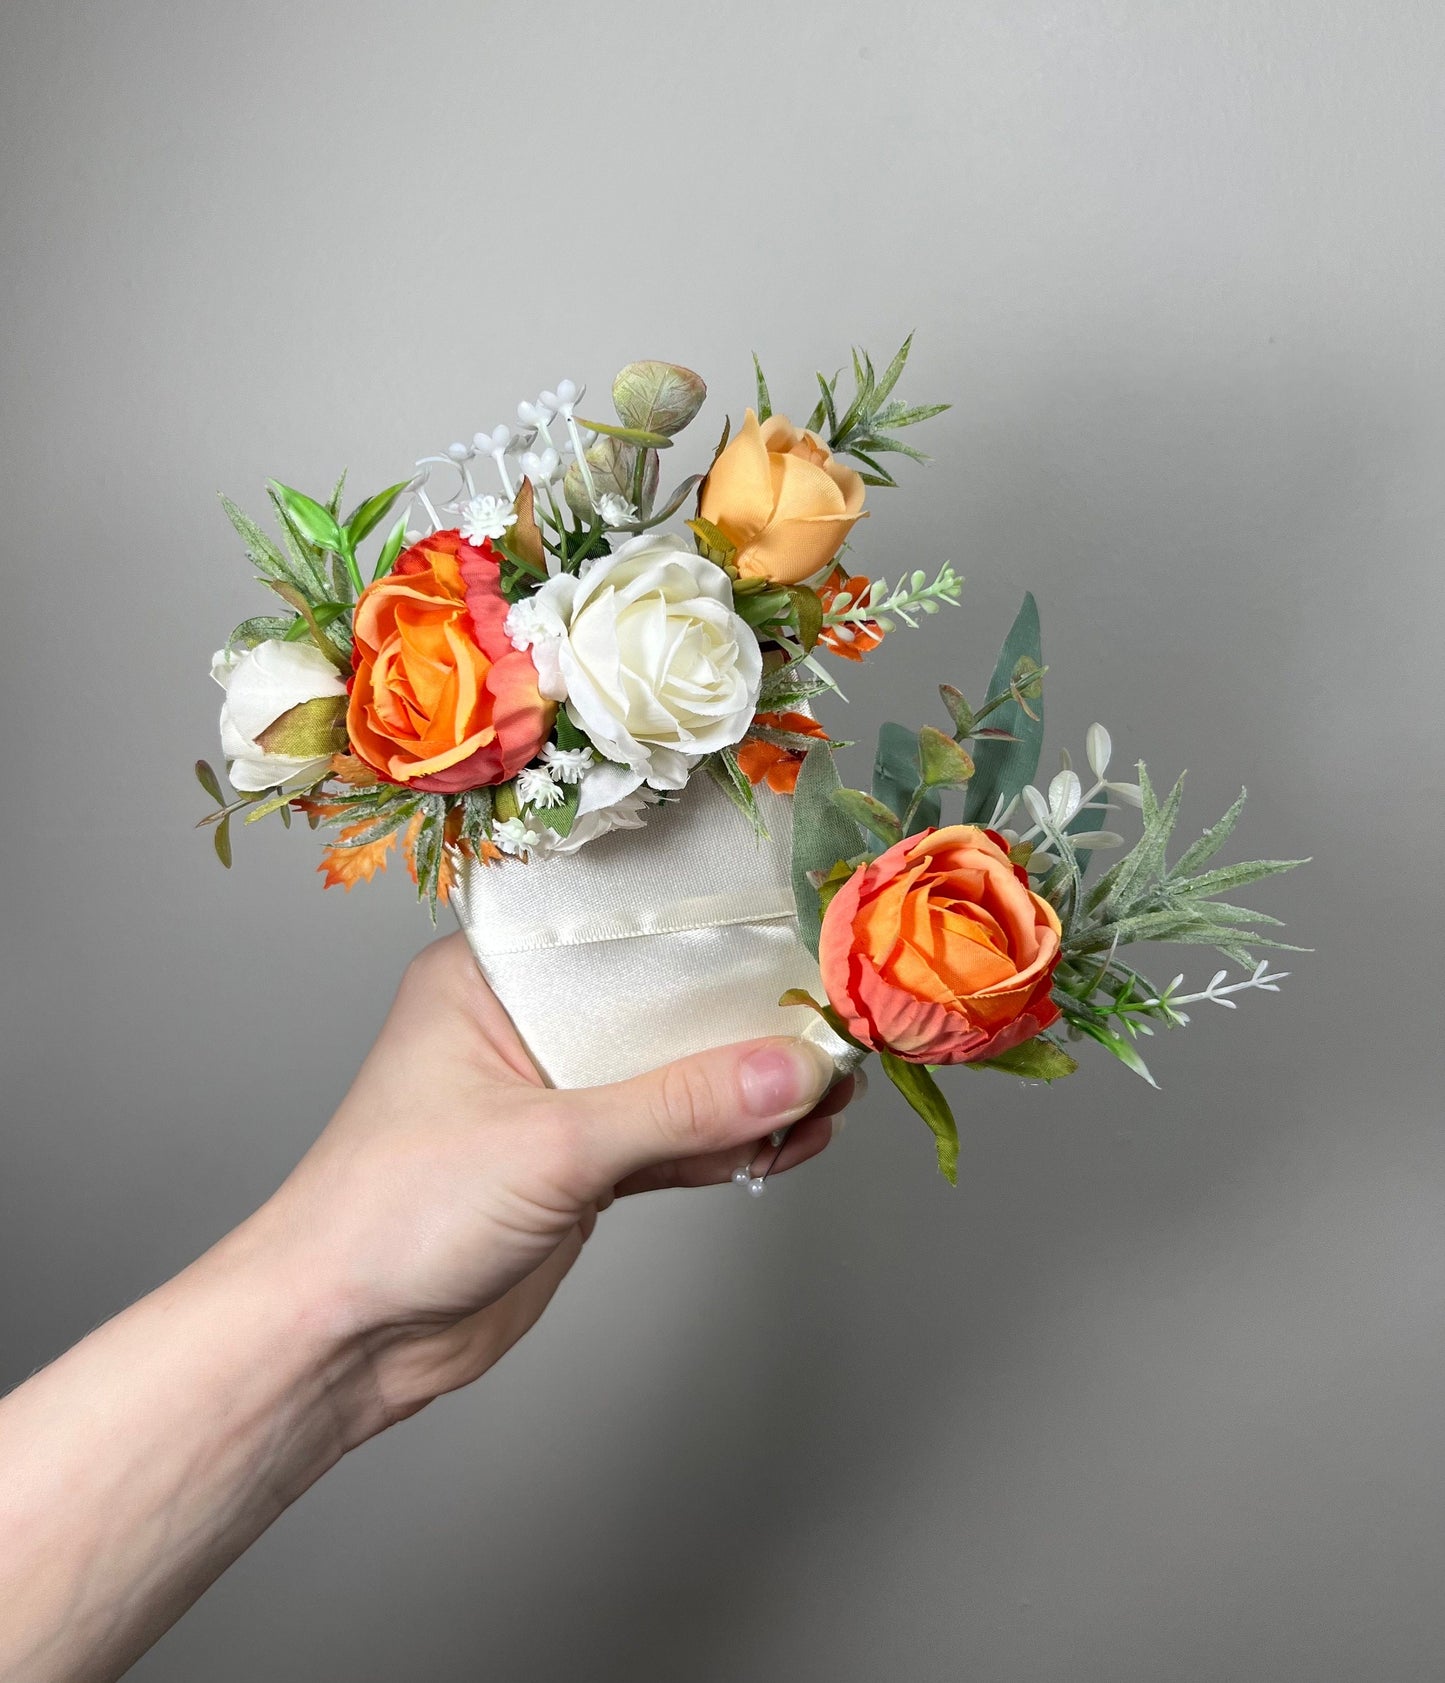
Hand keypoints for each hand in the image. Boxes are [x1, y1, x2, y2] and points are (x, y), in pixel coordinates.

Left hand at [250, 933, 850, 1440]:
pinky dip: (727, 1148)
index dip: (706, 925)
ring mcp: (555, 1100)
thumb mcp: (551, 1144)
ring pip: (673, 1079)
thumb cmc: (395, 1211)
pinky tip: (790, 1143)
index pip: (616, 926)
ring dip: (749, 1091)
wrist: (342, 1342)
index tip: (795, 925)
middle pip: (658, 1005)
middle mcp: (526, 1026)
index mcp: (492, 978)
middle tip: (835, 1022)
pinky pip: (670, 1144)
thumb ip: (679, 1105)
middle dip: (746, 1020)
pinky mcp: (577, 1171)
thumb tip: (795, 1068)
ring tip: (834, 1090)